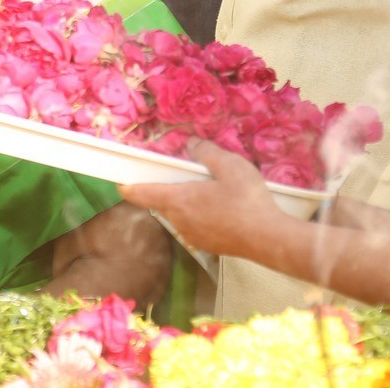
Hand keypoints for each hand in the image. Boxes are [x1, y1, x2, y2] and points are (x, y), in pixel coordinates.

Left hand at [117, 140, 290, 259]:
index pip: (142, 193)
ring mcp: (193, 236)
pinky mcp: (208, 245)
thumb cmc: (246, 200)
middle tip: (181, 175)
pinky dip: (199, 215)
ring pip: (179, 215)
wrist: (270, 239)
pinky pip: (195, 225)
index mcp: (178, 200)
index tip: (119, 182)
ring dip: (185, 202)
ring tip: (206, 189)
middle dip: (166, 189)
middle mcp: (179, 221)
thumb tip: (191, 144)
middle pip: (162, 202)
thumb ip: (206, 152)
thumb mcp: (228, 165)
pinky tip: (220, 208)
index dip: (128, 186)